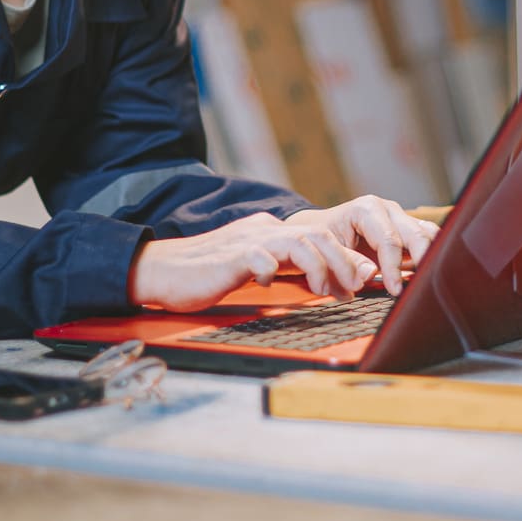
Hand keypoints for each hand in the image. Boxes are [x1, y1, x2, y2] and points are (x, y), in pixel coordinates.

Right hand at [127, 212, 379, 311]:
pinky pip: (260, 258)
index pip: (317, 236)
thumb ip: (282, 267)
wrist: (161, 270)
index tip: (360, 281)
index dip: (343, 257)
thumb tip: (319, 278)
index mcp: (269, 232)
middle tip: (356, 287)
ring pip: (298, 241)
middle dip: (343, 260)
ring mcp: (247, 240)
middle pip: (317, 234)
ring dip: (319, 266)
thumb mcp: (252, 268)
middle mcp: (263, 230)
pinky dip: (272, 270)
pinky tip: (270, 284)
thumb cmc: (205, 275)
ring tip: (326, 289)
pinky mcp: (230, 256)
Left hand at [285, 196, 436, 295]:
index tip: (394, 291)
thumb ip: (348, 261)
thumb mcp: (328, 250)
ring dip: (430, 256)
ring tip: (425, 280)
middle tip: (419, 288)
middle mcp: (388, 210)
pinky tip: (425, 274)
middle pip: (417, 235)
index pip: (389, 240)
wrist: (322, 230)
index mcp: (367, 209)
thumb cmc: (324, 240)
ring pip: (429, 234)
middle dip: (421, 261)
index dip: (393, 268)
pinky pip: (429, 239)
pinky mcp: (408, 228)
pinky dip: (431, 255)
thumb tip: (371, 274)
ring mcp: (401, 217)